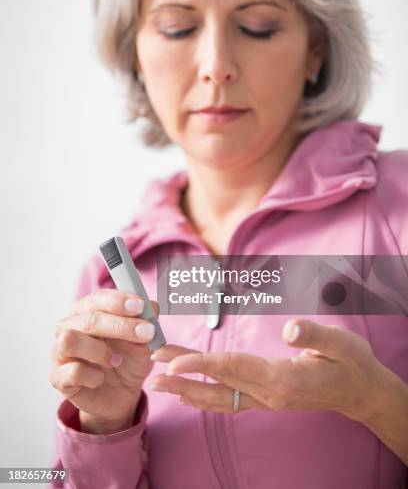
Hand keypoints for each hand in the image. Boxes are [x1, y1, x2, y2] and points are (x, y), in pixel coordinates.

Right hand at [49, 289, 159, 424]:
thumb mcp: (144, 340)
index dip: (119, 301)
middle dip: (120, 325)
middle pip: (89, 319)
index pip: (99, 298)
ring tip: (117, 360)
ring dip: (99, 350)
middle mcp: (69, 326)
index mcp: (88, 310)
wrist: (120, 395)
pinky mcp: (58, 377)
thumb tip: (152, 305)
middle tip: (146, 332)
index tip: (140, 306)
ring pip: (70, 340)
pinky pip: (71, 372)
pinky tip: (101, 378)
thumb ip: (147, 321)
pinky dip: (92, 376)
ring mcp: (59, 351)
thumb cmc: (128, 359)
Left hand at [148, 319, 384, 421]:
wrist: (360, 391)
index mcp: (281, 378)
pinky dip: (204, 397)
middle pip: (217, 382)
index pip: (233, 369)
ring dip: (186, 387)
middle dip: (183, 374)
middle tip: (151, 366)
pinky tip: (187, 394)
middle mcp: (268, 394)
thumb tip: (289, 329)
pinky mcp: (265, 398)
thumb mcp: (341, 344)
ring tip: (158, 381)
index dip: (201, 363)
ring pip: (218, 396)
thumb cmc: (350, 363)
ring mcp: (265, 400)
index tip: (172, 362)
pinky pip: (228, 401)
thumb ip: (314, 336)